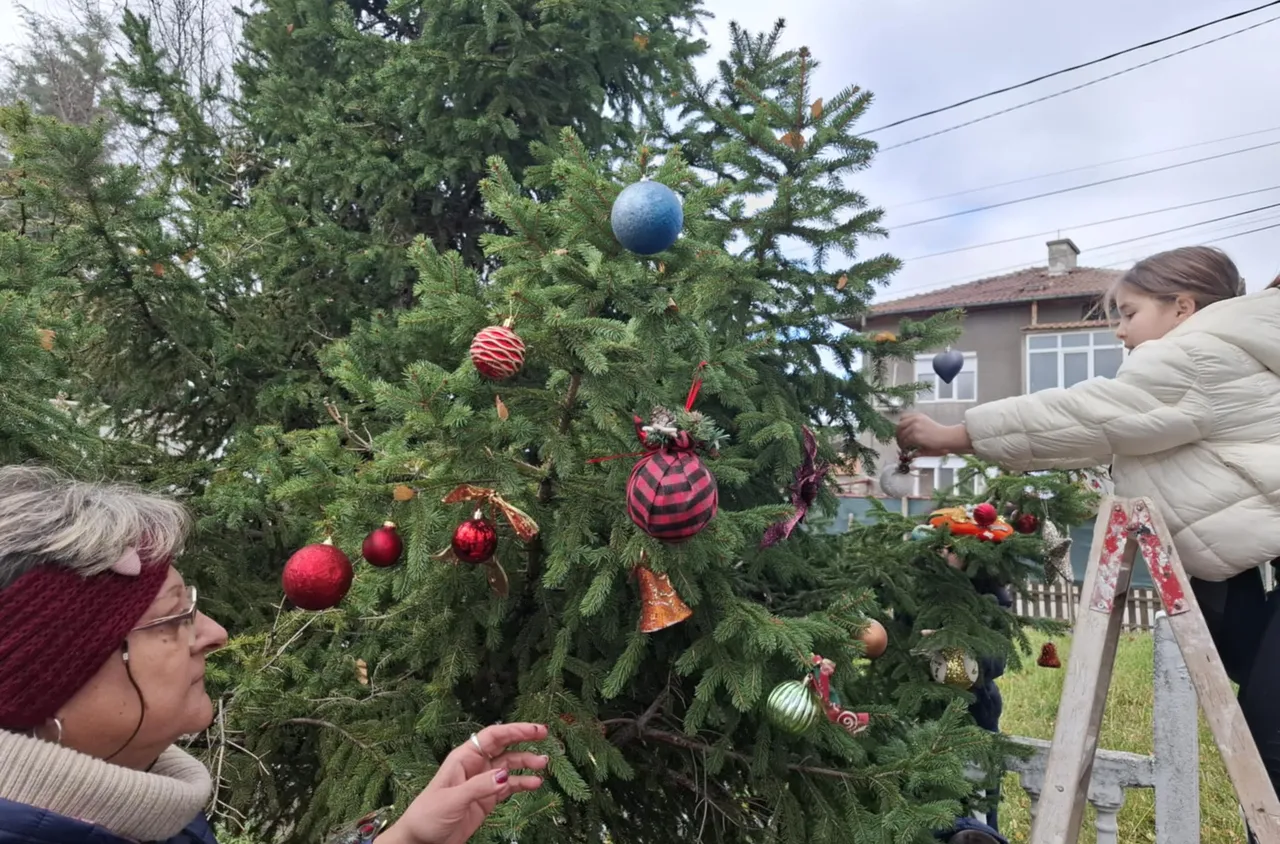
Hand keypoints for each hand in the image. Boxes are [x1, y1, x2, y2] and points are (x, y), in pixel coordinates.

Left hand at [381, 723, 548, 843]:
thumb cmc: (428, 815)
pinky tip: (534, 785)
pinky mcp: (486, 799)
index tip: (535, 729)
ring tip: (543, 765)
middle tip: (545, 736)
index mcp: (463, 758)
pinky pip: (508, 786)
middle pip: (504, 746)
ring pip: (509, 766)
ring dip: (526, 763)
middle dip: (524, 740)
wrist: (421, 841)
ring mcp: (482, 782)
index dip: (514, 730)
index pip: (493, 736)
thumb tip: (505, 775)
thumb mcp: (452, 799)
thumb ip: (479, 786)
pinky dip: (522, 784)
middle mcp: (475, 766)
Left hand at [895, 413, 971, 456]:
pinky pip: (905, 441)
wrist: (947, 437)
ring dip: (900, 442)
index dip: (900, 426)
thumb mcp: (926, 425)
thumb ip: (916, 427)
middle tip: (900, 442)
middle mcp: (915, 419)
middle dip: (898, 435)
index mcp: (918, 415)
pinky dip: (904, 446)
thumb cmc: (939, 433)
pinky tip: (906, 449)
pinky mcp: (915, 436)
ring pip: (901, 434)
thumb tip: (904, 435)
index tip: (901, 432)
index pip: (903, 418)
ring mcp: (915, 427)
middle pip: (899, 426)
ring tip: (903, 447)